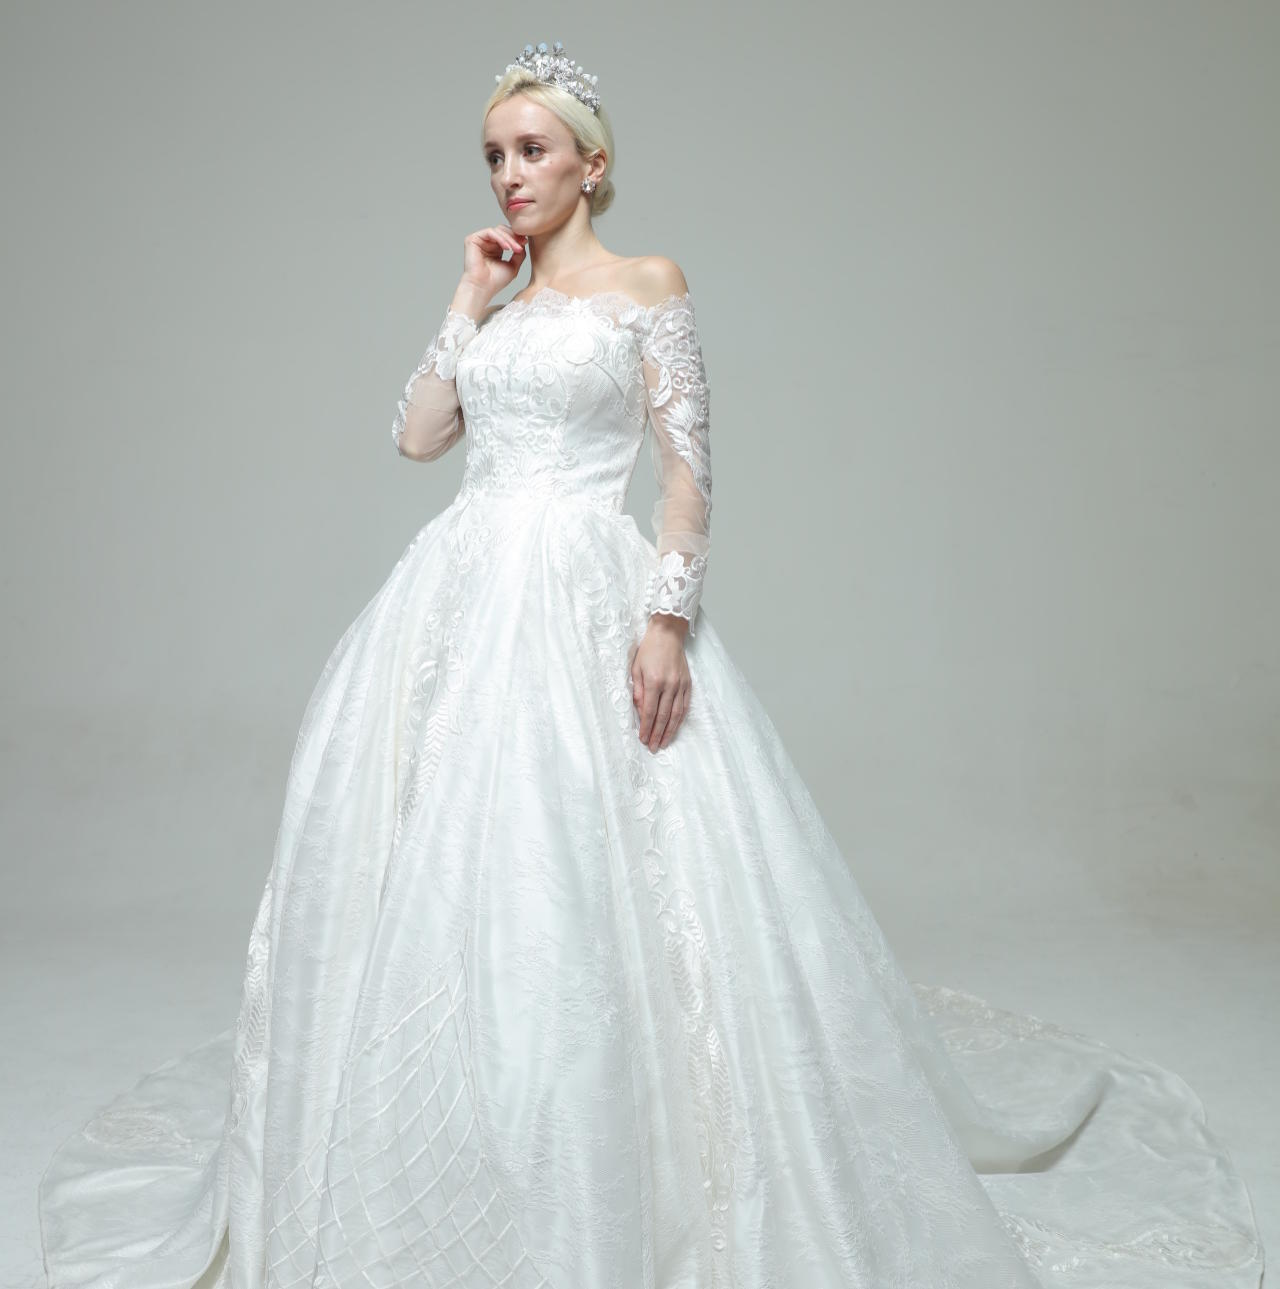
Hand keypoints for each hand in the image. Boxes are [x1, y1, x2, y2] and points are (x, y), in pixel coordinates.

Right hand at [459, 224, 526, 299]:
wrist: (482, 288)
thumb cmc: (495, 281)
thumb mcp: (513, 266)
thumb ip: (519, 253)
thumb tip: (523, 242)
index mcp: (495, 248)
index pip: (507, 236)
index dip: (517, 237)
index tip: (526, 242)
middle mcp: (487, 243)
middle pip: (503, 230)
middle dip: (514, 236)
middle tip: (522, 244)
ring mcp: (479, 240)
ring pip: (498, 230)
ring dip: (509, 238)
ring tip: (516, 249)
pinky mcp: (472, 239)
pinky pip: (490, 232)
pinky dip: (500, 238)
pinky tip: (507, 248)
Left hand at [630, 615, 691, 752]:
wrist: (667, 634)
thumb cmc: (649, 650)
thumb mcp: (636, 668)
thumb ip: (638, 690)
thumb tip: (639, 709)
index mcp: (654, 681)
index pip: (649, 711)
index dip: (646, 727)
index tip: (643, 739)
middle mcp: (669, 685)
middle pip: (663, 716)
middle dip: (657, 734)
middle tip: (653, 747)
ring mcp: (680, 685)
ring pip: (676, 714)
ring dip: (670, 731)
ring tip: (664, 743)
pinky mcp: (688, 684)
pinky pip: (685, 705)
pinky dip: (680, 719)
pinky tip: (675, 727)